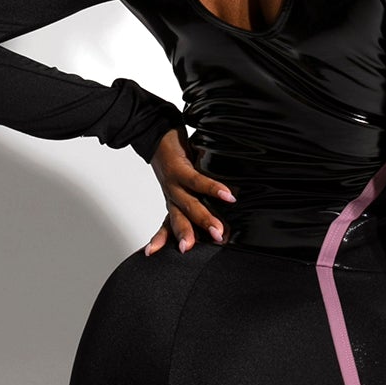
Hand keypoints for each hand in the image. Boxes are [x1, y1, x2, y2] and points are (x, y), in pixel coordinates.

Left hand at [143, 128, 235, 253]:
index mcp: (173, 201)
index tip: (157, 254)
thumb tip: (228, 207)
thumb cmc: (175, 157)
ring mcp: (174, 182)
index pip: (167, 225)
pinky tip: (227, 195)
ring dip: (203, 219)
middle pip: (177, 220)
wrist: (158, 131)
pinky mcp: (180, 168)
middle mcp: (171, 195)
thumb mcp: (185, 180)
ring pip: (188, 204)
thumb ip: (199, 196)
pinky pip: (198, 181)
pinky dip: (213, 188)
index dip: (162, 240)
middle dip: (187, 236)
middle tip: (192, 251)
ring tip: (218, 231)